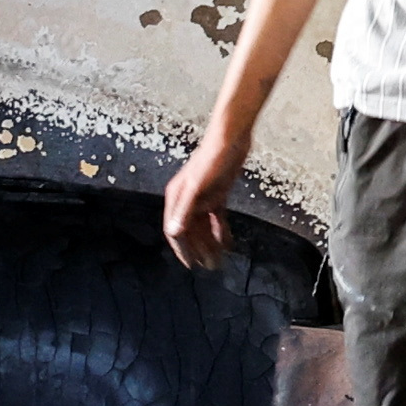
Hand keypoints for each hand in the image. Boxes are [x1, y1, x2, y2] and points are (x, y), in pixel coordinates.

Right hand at [163, 133, 246, 271]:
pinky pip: (217, 218)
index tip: (191, 265)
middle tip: (212, 267)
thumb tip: (173, 232)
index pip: (175, 230)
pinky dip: (221, 231)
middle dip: (200, 250)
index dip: (182, 249)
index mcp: (177, 198)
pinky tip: (228, 244)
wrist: (231, 139)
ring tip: (220, 260)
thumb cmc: (212, 159)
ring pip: (204, 227)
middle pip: (191, 231)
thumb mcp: (197, 186)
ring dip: (211, 244)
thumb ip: (184, 209)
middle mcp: (187, 200)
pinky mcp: (217, 194)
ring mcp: (202, 198)